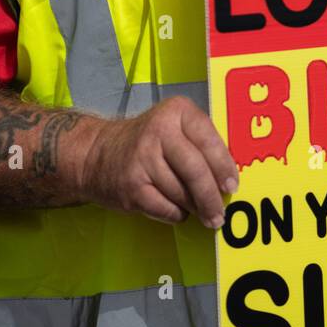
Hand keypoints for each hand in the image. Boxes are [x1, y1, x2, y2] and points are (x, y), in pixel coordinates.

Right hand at [78, 96, 238, 228]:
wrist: (95, 153)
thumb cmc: (148, 143)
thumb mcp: (174, 127)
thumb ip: (201, 143)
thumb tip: (229, 179)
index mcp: (176, 111)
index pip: (209, 140)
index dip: (224, 167)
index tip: (232, 185)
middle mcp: (159, 130)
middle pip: (196, 171)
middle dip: (211, 198)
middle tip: (219, 216)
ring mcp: (142, 159)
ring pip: (183, 194)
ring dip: (193, 208)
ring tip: (195, 209)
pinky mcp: (132, 186)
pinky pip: (167, 209)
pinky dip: (175, 214)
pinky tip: (173, 208)